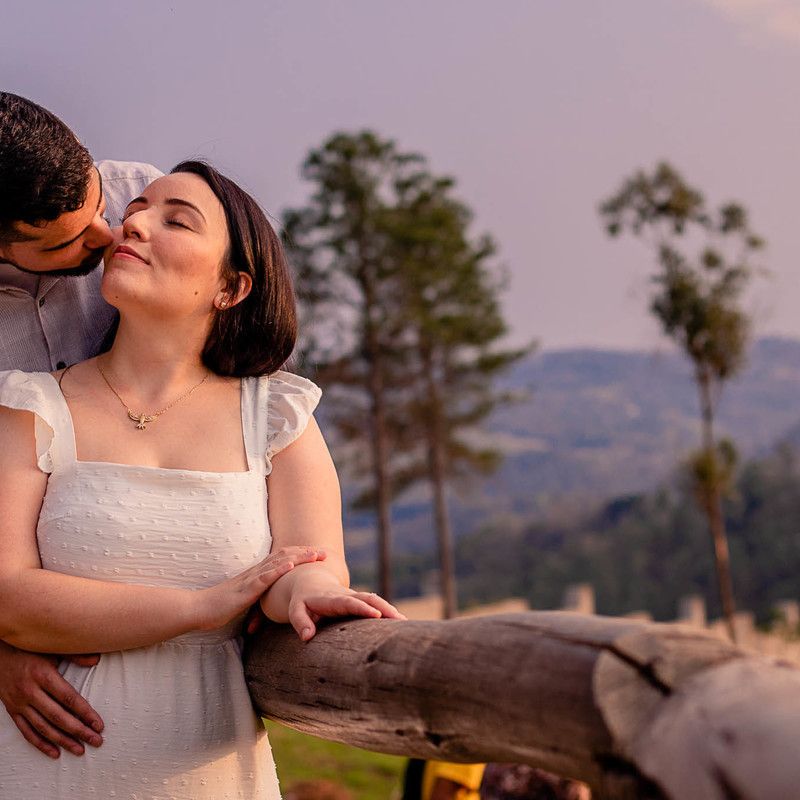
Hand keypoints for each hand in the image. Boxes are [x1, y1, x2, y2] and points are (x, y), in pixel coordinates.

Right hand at [0, 641, 102, 758]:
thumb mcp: (53, 647)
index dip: (85, 713)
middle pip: (58, 716)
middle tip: (96, 741)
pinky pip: (26, 731)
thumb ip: (75, 654)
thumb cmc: (31, 648)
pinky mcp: (12, 710)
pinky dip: (40, 744)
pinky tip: (54, 752)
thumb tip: (96, 659)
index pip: (68, 698)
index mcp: (43, 675)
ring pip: (43, 727)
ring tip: (79, 750)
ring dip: (62, 741)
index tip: (99, 724)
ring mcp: (20, 703)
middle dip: (79, 731)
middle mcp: (30, 691)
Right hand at [196, 546, 325, 630]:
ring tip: (315, 555)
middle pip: (284, 556)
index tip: (318, 555)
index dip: (301, 555)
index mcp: (257, 575)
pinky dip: (279, 570)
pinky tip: (291, 566)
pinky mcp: (245, 590)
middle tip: (325, 552)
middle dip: (306, 553)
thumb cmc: (219, 608)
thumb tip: (270, 601)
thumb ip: (257, 597)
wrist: (198, 609)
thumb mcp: (244, 600)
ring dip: (298, 557)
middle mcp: (256, 572)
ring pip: (277, 563)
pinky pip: (264, 578)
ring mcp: (250, 579)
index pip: (282, 559)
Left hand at [287, 582, 405, 641]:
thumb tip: (307, 636)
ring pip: (374, 600)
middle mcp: (346, 595)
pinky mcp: (359, 601)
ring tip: (404, 623)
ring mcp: (354, 597)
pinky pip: (375, 604)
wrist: (310, 581)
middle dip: (384, 608)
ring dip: (389, 609)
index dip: (362, 608)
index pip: (349, 603)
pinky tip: (400, 622)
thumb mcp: (296, 609)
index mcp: (331, 598)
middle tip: (400, 620)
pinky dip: (387, 611)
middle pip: (368, 599)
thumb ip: (300, 621)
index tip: (376, 615)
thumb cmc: (302, 600)